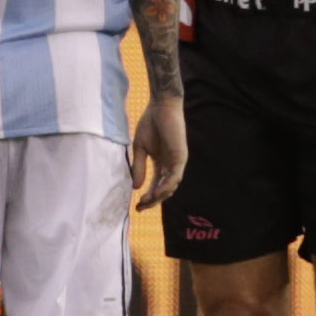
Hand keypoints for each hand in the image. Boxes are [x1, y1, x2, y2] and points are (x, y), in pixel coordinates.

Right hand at [128, 92, 186, 209]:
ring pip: (170, 186)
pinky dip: (166, 186)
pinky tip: (157, 193)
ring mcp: (177, 162)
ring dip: (159, 196)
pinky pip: (175, 177)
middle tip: (140, 208)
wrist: (160, 107)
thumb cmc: (150, 123)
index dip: (148, 197)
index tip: (137, 207)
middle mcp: (170, 165)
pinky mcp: (181, 157)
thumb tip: (135, 187)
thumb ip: (139, 167)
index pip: (156, 185)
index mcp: (161, 163)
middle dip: (153, 201)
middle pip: (164, 189)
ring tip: (146, 202)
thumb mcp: (140, 148)